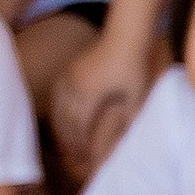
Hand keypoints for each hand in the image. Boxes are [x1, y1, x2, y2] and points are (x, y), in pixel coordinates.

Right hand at [52, 38, 142, 176]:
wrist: (124, 38)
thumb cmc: (134, 67)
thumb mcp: (137, 96)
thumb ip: (130, 118)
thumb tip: (126, 140)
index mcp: (90, 94)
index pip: (79, 125)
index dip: (79, 143)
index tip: (82, 156)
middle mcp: (75, 86)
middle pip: (65, 119)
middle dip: (67, 139)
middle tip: (71, 154)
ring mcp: (69, 77)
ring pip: (58, 107)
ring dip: (60, 126)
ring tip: (63, 140)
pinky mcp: (69, 70)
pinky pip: (58, 94)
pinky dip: (57, 109)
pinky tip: (60, 117)